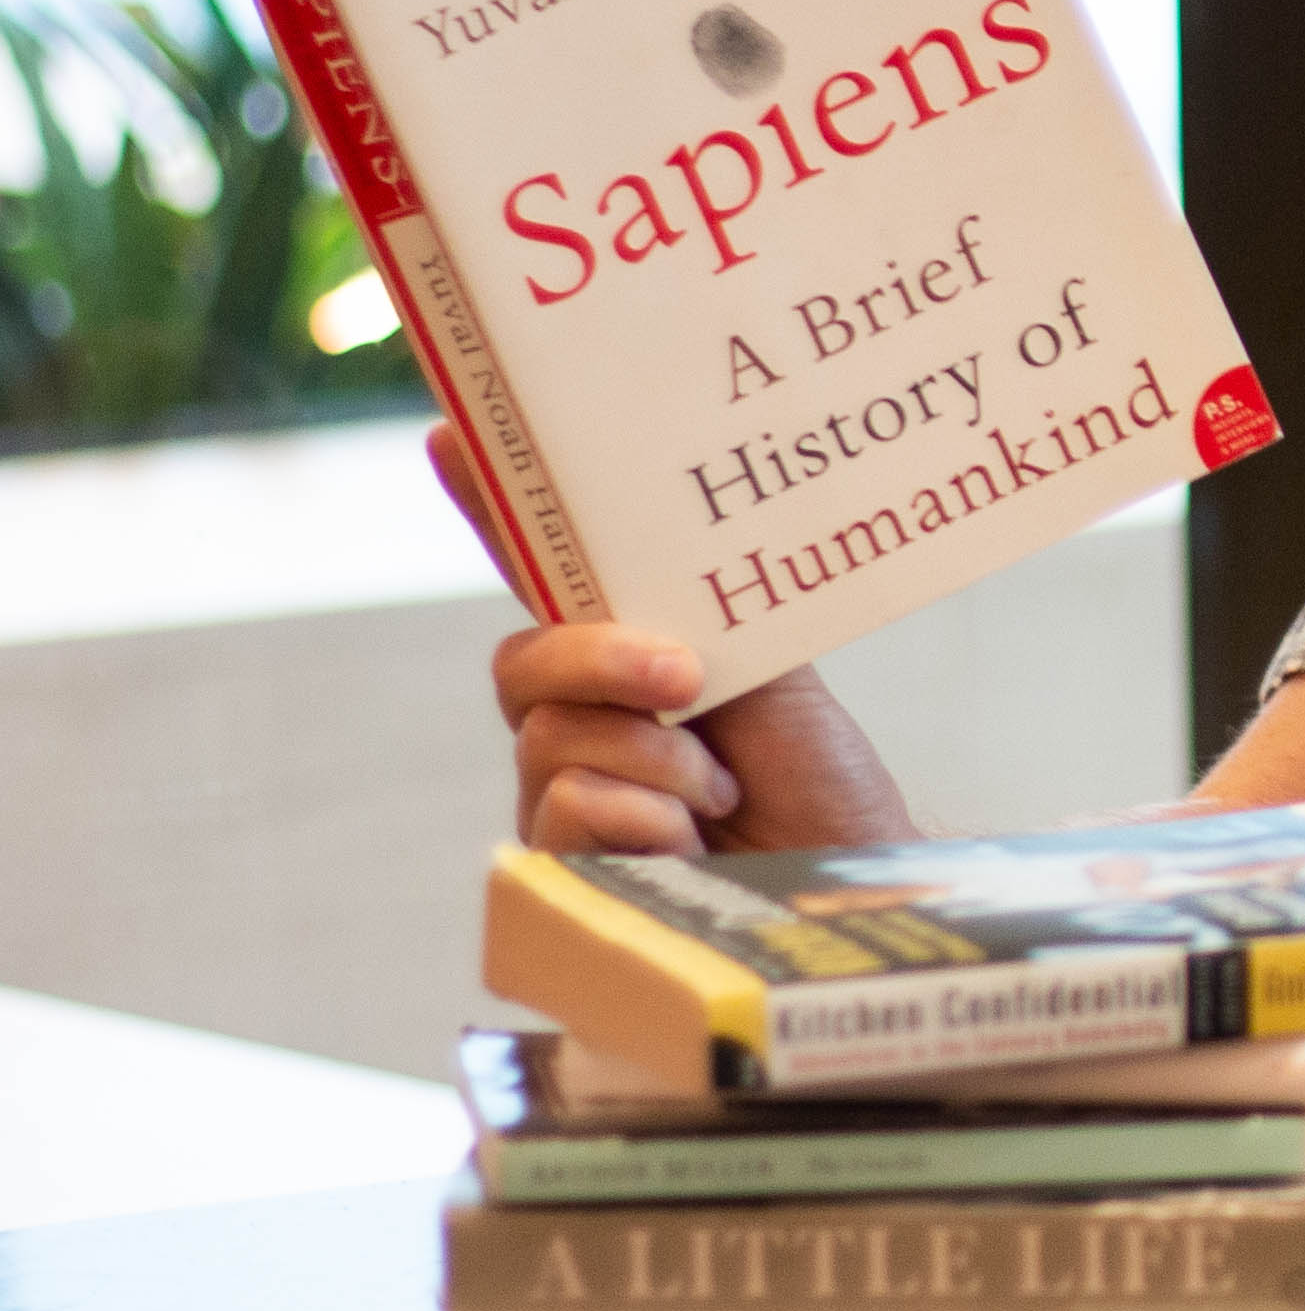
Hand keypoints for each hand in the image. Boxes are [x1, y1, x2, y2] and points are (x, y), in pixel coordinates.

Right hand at [441, 422, 913, 853]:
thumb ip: (704, 613)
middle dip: (603, 662)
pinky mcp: (565, 870)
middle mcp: (578, 721)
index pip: (545, 580)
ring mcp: (561, 795)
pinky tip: (691, 843)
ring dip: (656, 762)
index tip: (451, 433)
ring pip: (549, 739)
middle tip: (688, 684)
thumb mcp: (771, 672)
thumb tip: (670, 538)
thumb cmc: (817, 781)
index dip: (491, 510)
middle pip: (523, 661)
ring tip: (719, 792)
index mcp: (628, 657)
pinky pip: (568, 809)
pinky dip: (647, 821)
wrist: (846, 877)